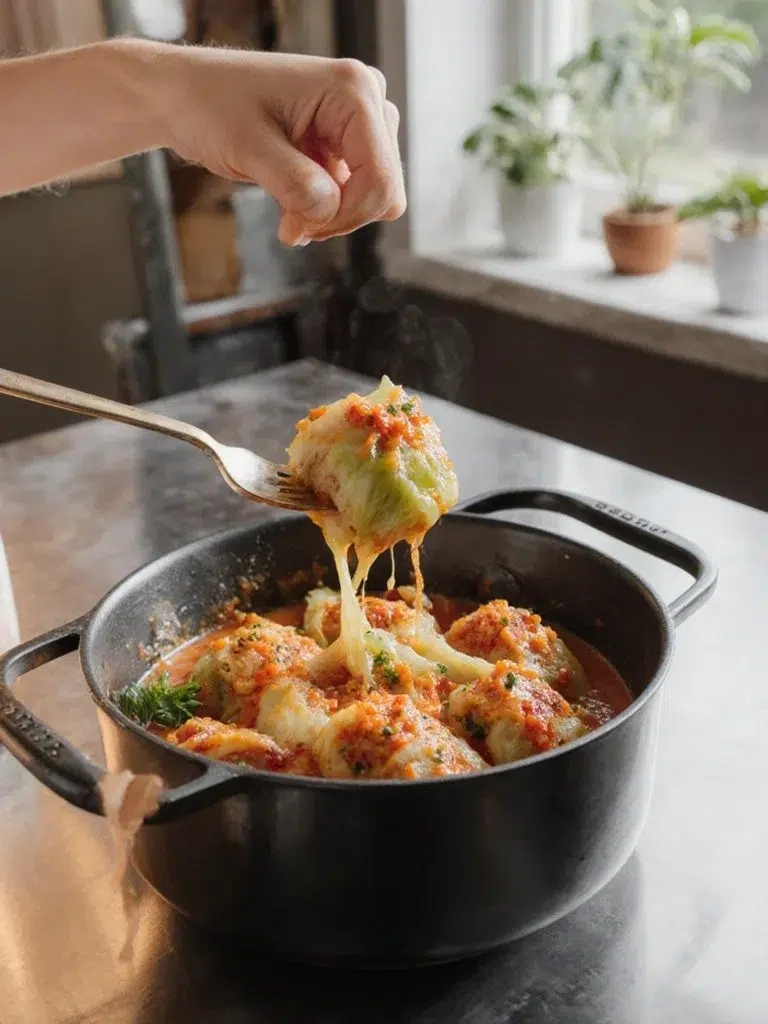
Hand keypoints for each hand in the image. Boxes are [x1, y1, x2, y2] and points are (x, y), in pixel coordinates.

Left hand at [155, 48, 405, 245]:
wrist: (184, 96)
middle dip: (338, 217)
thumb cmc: (209, 105)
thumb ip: (293, 182)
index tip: (298, 229)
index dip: (345, 217)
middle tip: (290, 224)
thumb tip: (327, 212)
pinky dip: (324, 208)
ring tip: (286, 208)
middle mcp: (366, 99)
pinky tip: (290, 202)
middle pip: (384, 191)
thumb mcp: (248, 147)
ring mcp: (358, 120)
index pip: (382, 180)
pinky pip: (354, 192)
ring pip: (373, 194)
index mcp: (353, 91)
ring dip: (330, 214)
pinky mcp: (343, 140)